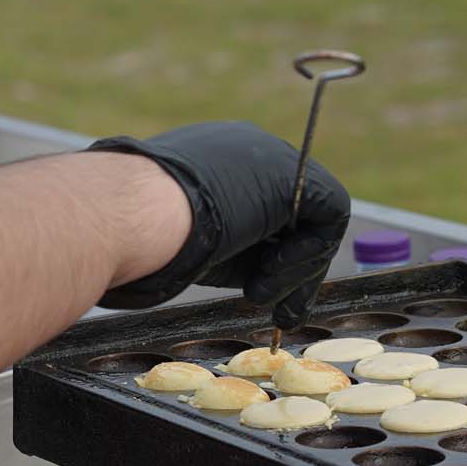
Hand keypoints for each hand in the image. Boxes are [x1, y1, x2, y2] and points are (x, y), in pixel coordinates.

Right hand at [90, 122, 351, 327]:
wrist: (136, 215)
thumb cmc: (143, 235)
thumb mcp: (190, 240)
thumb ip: (224, 246)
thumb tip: (240, 277)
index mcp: (218, 161)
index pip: (263, 209)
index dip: (269, 255)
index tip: (260, 294)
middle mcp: (250, 151)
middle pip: (293, 216)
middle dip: (292, 271)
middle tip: (281, 314)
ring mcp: (273, 157)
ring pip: (313, 220)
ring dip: (293, 271)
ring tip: (256, 292)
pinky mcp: (296, 175)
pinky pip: (330, 215)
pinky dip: (306, 256)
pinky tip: (269, 272)